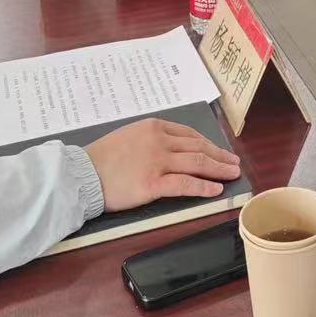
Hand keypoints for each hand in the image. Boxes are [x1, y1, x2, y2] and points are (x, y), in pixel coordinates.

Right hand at [84, 118, 240, 212]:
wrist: (82, 173)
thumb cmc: (101, 158)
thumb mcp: (129, 135)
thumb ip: (152, 138)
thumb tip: (172, 147)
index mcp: (154, 126)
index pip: (189, 134)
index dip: (208, 144)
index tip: (219, 150)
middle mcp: (159, 140)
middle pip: (198, 147)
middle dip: (219, 155)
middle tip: (233, 162)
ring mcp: (158, 161)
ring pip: (197, 163)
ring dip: (218, 169)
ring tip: (232, 174)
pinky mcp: (153, 183)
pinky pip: (185, 184)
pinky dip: (203, 187)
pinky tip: (215, 190)